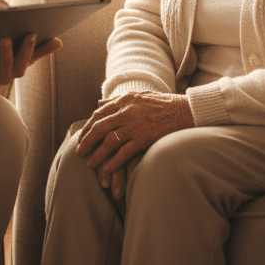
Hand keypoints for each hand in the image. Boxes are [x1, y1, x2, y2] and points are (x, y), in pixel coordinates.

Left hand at [0, 33, 62, 94]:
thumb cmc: (7, 61)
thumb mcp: (23, 57)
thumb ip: (40, 50)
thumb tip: (59, 42)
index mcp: (17, 70)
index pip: (25, 60)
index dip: (28, 48)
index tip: (31, 33)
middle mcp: (4, 77)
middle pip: (6, 66)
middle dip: (6, 53)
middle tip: (5, 38)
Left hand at [75, 91, 193, 197]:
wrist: (186, 111)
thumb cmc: (164, 104)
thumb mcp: (139, 95)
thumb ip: (118, 99)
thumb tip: (98, 103)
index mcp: (125, 100)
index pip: (99, 113)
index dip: (88, 126)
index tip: (82, 136)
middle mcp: (127, 111)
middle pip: (99, 127)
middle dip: (87, 141)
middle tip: (79, 152)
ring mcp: (135, 125)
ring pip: (108, 141)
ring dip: (97, 154)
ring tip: (90, 163)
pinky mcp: (144, 138)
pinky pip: (123, 153)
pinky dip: (113, 162)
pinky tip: (106, 170)